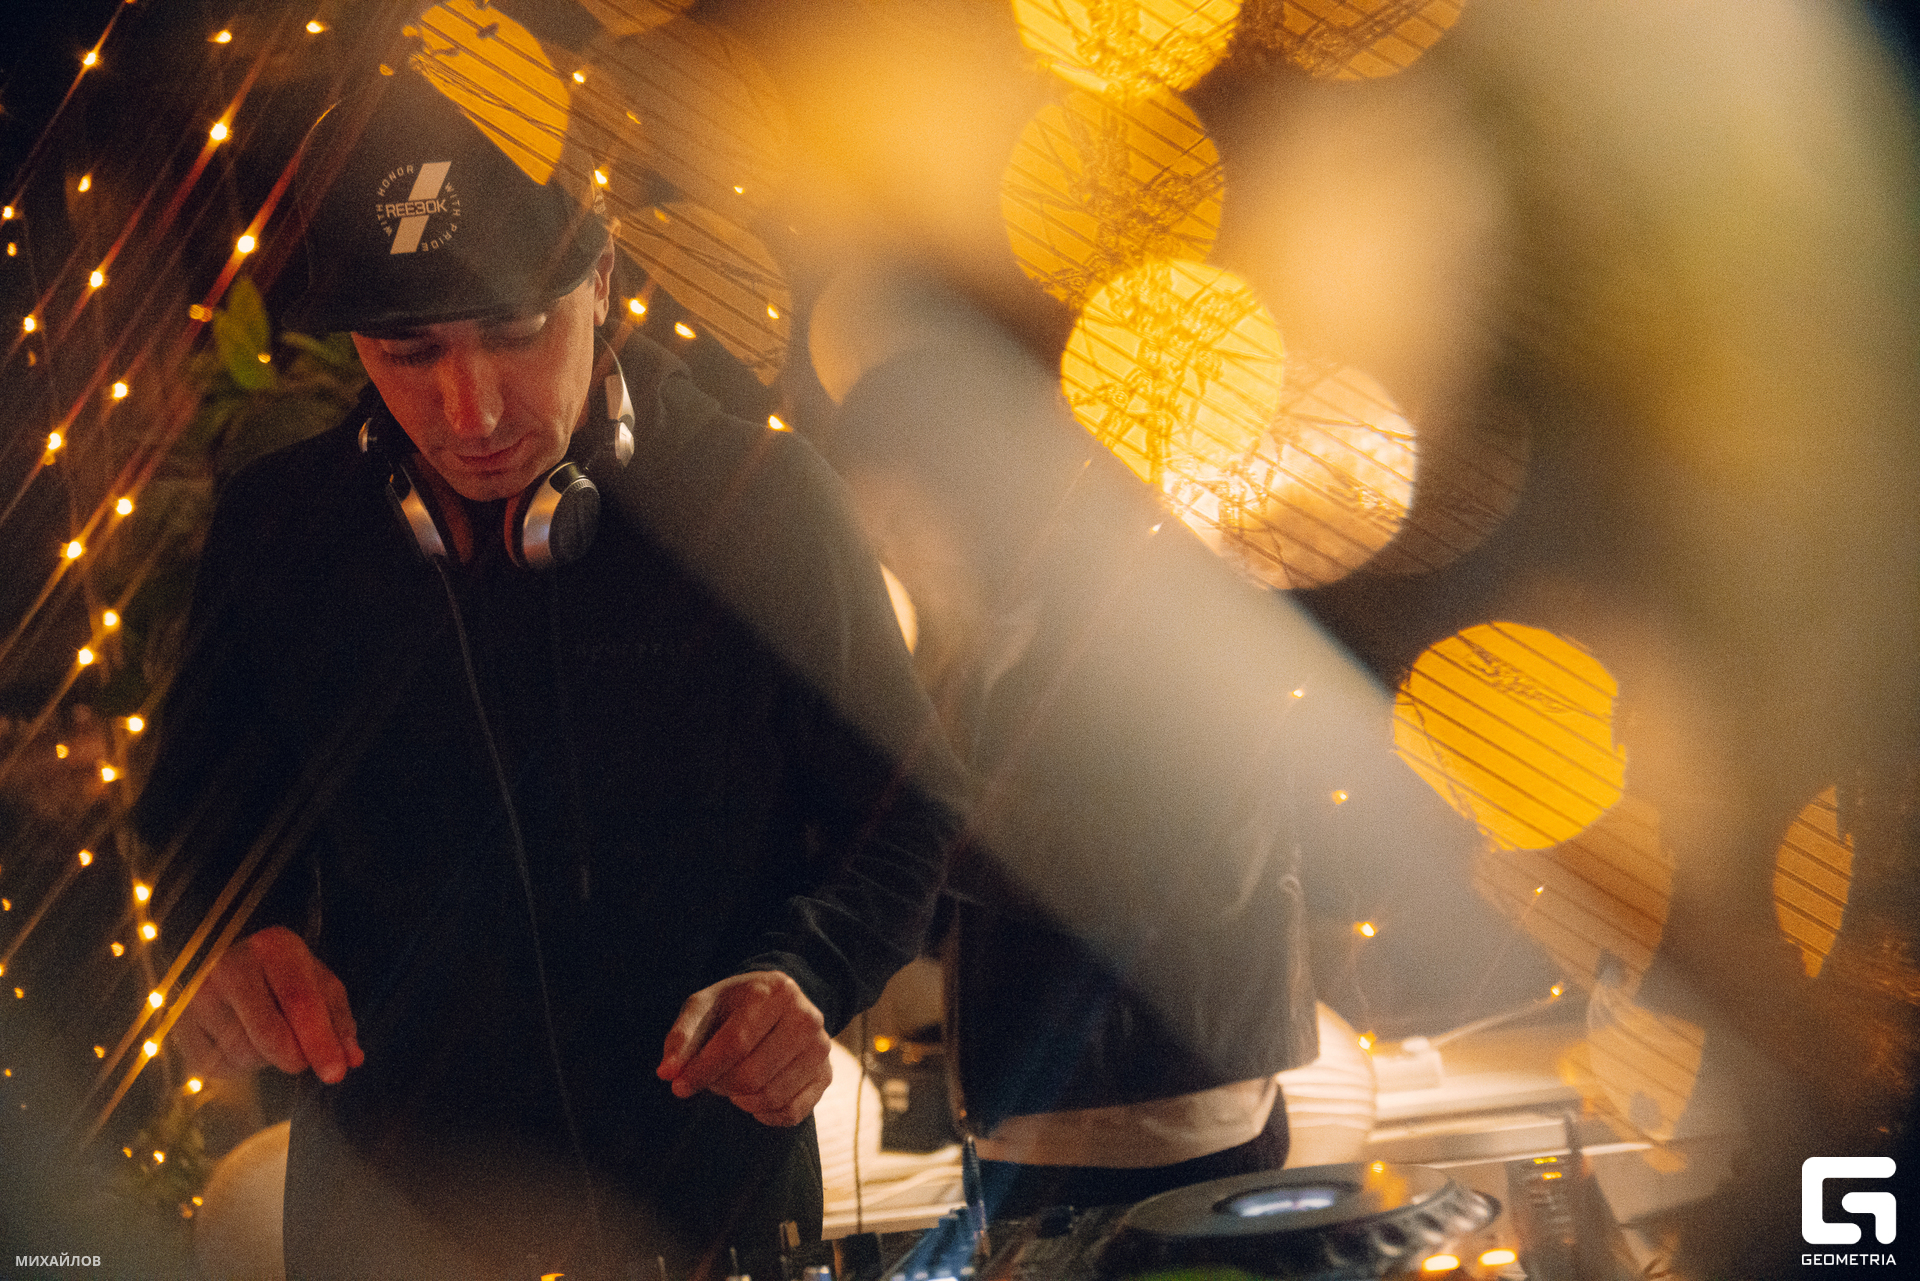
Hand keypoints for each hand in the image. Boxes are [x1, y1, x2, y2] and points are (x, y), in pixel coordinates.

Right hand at [175, 926, 363, 1083]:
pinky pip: (217, 1066)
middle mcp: (229, 966)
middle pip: (269, 1034)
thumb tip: (351, 1059)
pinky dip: (238, 1066)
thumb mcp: (317, 983)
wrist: (223, 961)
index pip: (300, 1001)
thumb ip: (337, 1019)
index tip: (337, 1073)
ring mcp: (197, 995)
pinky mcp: (177, 1023)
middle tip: (303, 1062)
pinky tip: (242, 1041)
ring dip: (266, 1060)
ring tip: (268, 1035)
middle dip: (295, 1058)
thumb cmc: (282, 974)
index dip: (320, 1041)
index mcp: (273, 947)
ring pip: (243, 1054)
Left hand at [657, 971, 831, 1126]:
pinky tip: (752, 1096)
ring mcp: (821, 1048)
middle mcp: (808, 1017)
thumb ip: (682, 1037)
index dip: (703, 1070)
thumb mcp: (705, 1006)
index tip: (678, 1086)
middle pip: (752, 1075)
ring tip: (732, 1082)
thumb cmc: (735, 1005)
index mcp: (777, 991)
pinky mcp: (826, 1076)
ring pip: (769, 1097)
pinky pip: (790, 1113)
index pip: (736, 1042)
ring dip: (739, 1099)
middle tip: (712, 1078)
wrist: (778, 1004)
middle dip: (721, 1085)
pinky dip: (763, 1114)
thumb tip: (667, 1073)